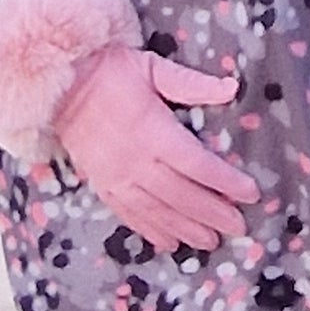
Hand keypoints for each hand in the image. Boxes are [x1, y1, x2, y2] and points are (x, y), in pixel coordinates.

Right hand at [54, 44, 258, 252]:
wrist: (59, 84)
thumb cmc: (110, 70)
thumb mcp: (152, 67)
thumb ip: (192, 83)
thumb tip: (232, 88)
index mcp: (154, 131)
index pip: (198, 165)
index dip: (226, 182)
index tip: (251, 193)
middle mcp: (137, 161)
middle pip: (183, 195)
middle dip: (213, 213)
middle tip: (238, 227)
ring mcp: (118, 177)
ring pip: (158, 211)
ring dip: (186, 229)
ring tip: (210, 242)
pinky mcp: (102, 185)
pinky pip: (129, 215)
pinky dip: (150, 231)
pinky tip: (168, 243)